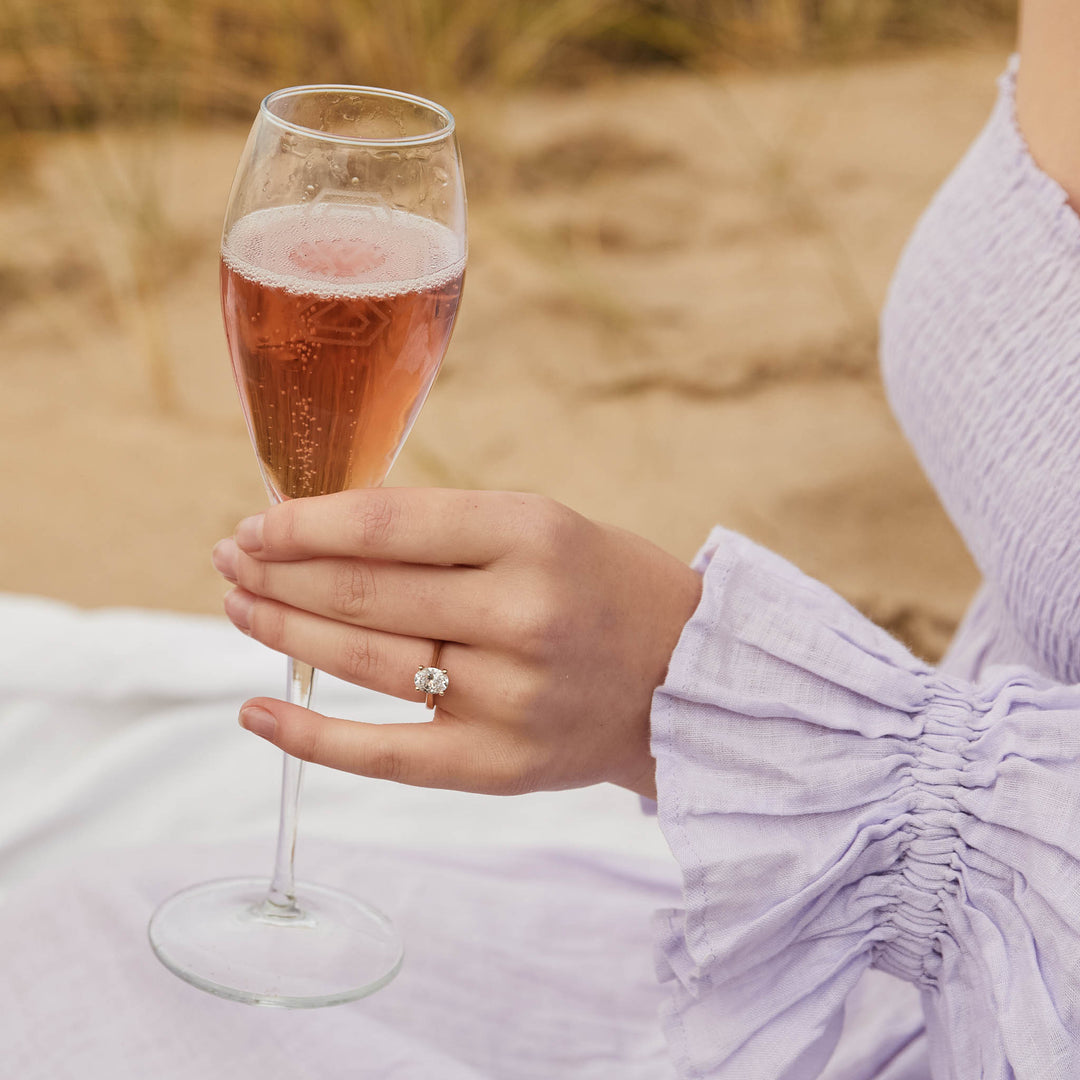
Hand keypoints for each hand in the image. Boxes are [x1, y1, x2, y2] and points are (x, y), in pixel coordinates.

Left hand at [212, 489, 701, 799]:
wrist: (689, 680)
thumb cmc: (607, 587)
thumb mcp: (544, 526)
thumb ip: (445, 528)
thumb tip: (327, 526)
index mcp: (535, 537)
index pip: (388, 527)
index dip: (306, 525)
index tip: (258, 524)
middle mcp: (521, 616)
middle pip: (365, 594)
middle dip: (281, 572)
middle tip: (232, 560)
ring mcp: (509, 698)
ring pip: (365, 662)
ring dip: (286, 631)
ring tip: (241, 606)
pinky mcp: (499, 765)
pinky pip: (385, 754)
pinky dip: (311, 735)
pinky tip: (256, 709)